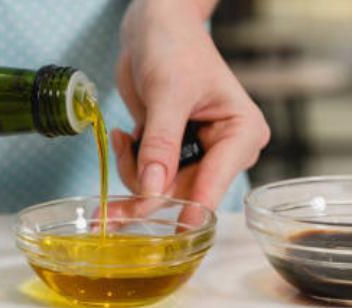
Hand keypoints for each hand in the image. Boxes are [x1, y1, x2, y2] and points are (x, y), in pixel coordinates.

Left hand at [114, 0, 269, 209]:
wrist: (152, 29)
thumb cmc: (173, 48)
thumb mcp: (168, 93)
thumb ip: (160, 143)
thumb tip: (153, 190)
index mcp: (241, 134)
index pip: (216, 181)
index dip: (193, 209)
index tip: (176, 233)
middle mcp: (223, 151)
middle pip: (183, 193)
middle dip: (144, 191)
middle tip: (110, 203)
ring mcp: (195, 155)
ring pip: (159, 190)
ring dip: (131, 172)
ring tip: (123, 138)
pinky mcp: (169, 155)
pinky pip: (146, 178)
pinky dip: (128, 164)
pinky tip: (123, 136)